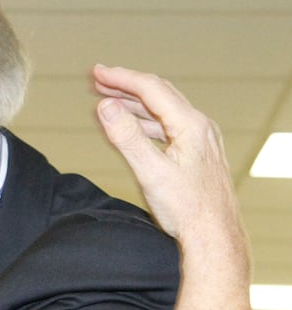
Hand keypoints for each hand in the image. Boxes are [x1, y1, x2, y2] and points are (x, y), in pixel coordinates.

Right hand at [93, 64, 248, 270]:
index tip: (96, 73)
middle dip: (126, 85)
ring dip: (134, 104)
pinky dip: (145, 122)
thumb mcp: (150, 172)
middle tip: (98, 80)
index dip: (121, 78)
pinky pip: (168, 128)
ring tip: (109, 101)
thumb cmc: (186, 209)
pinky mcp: (197, 155)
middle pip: (158, 95)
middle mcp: (199, 127)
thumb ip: (126, 137)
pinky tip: (133, 128)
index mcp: (190, 125)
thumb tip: (105, 107)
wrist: (213, 236)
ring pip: (163, 112)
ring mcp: (200, 141)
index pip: (151, 90)